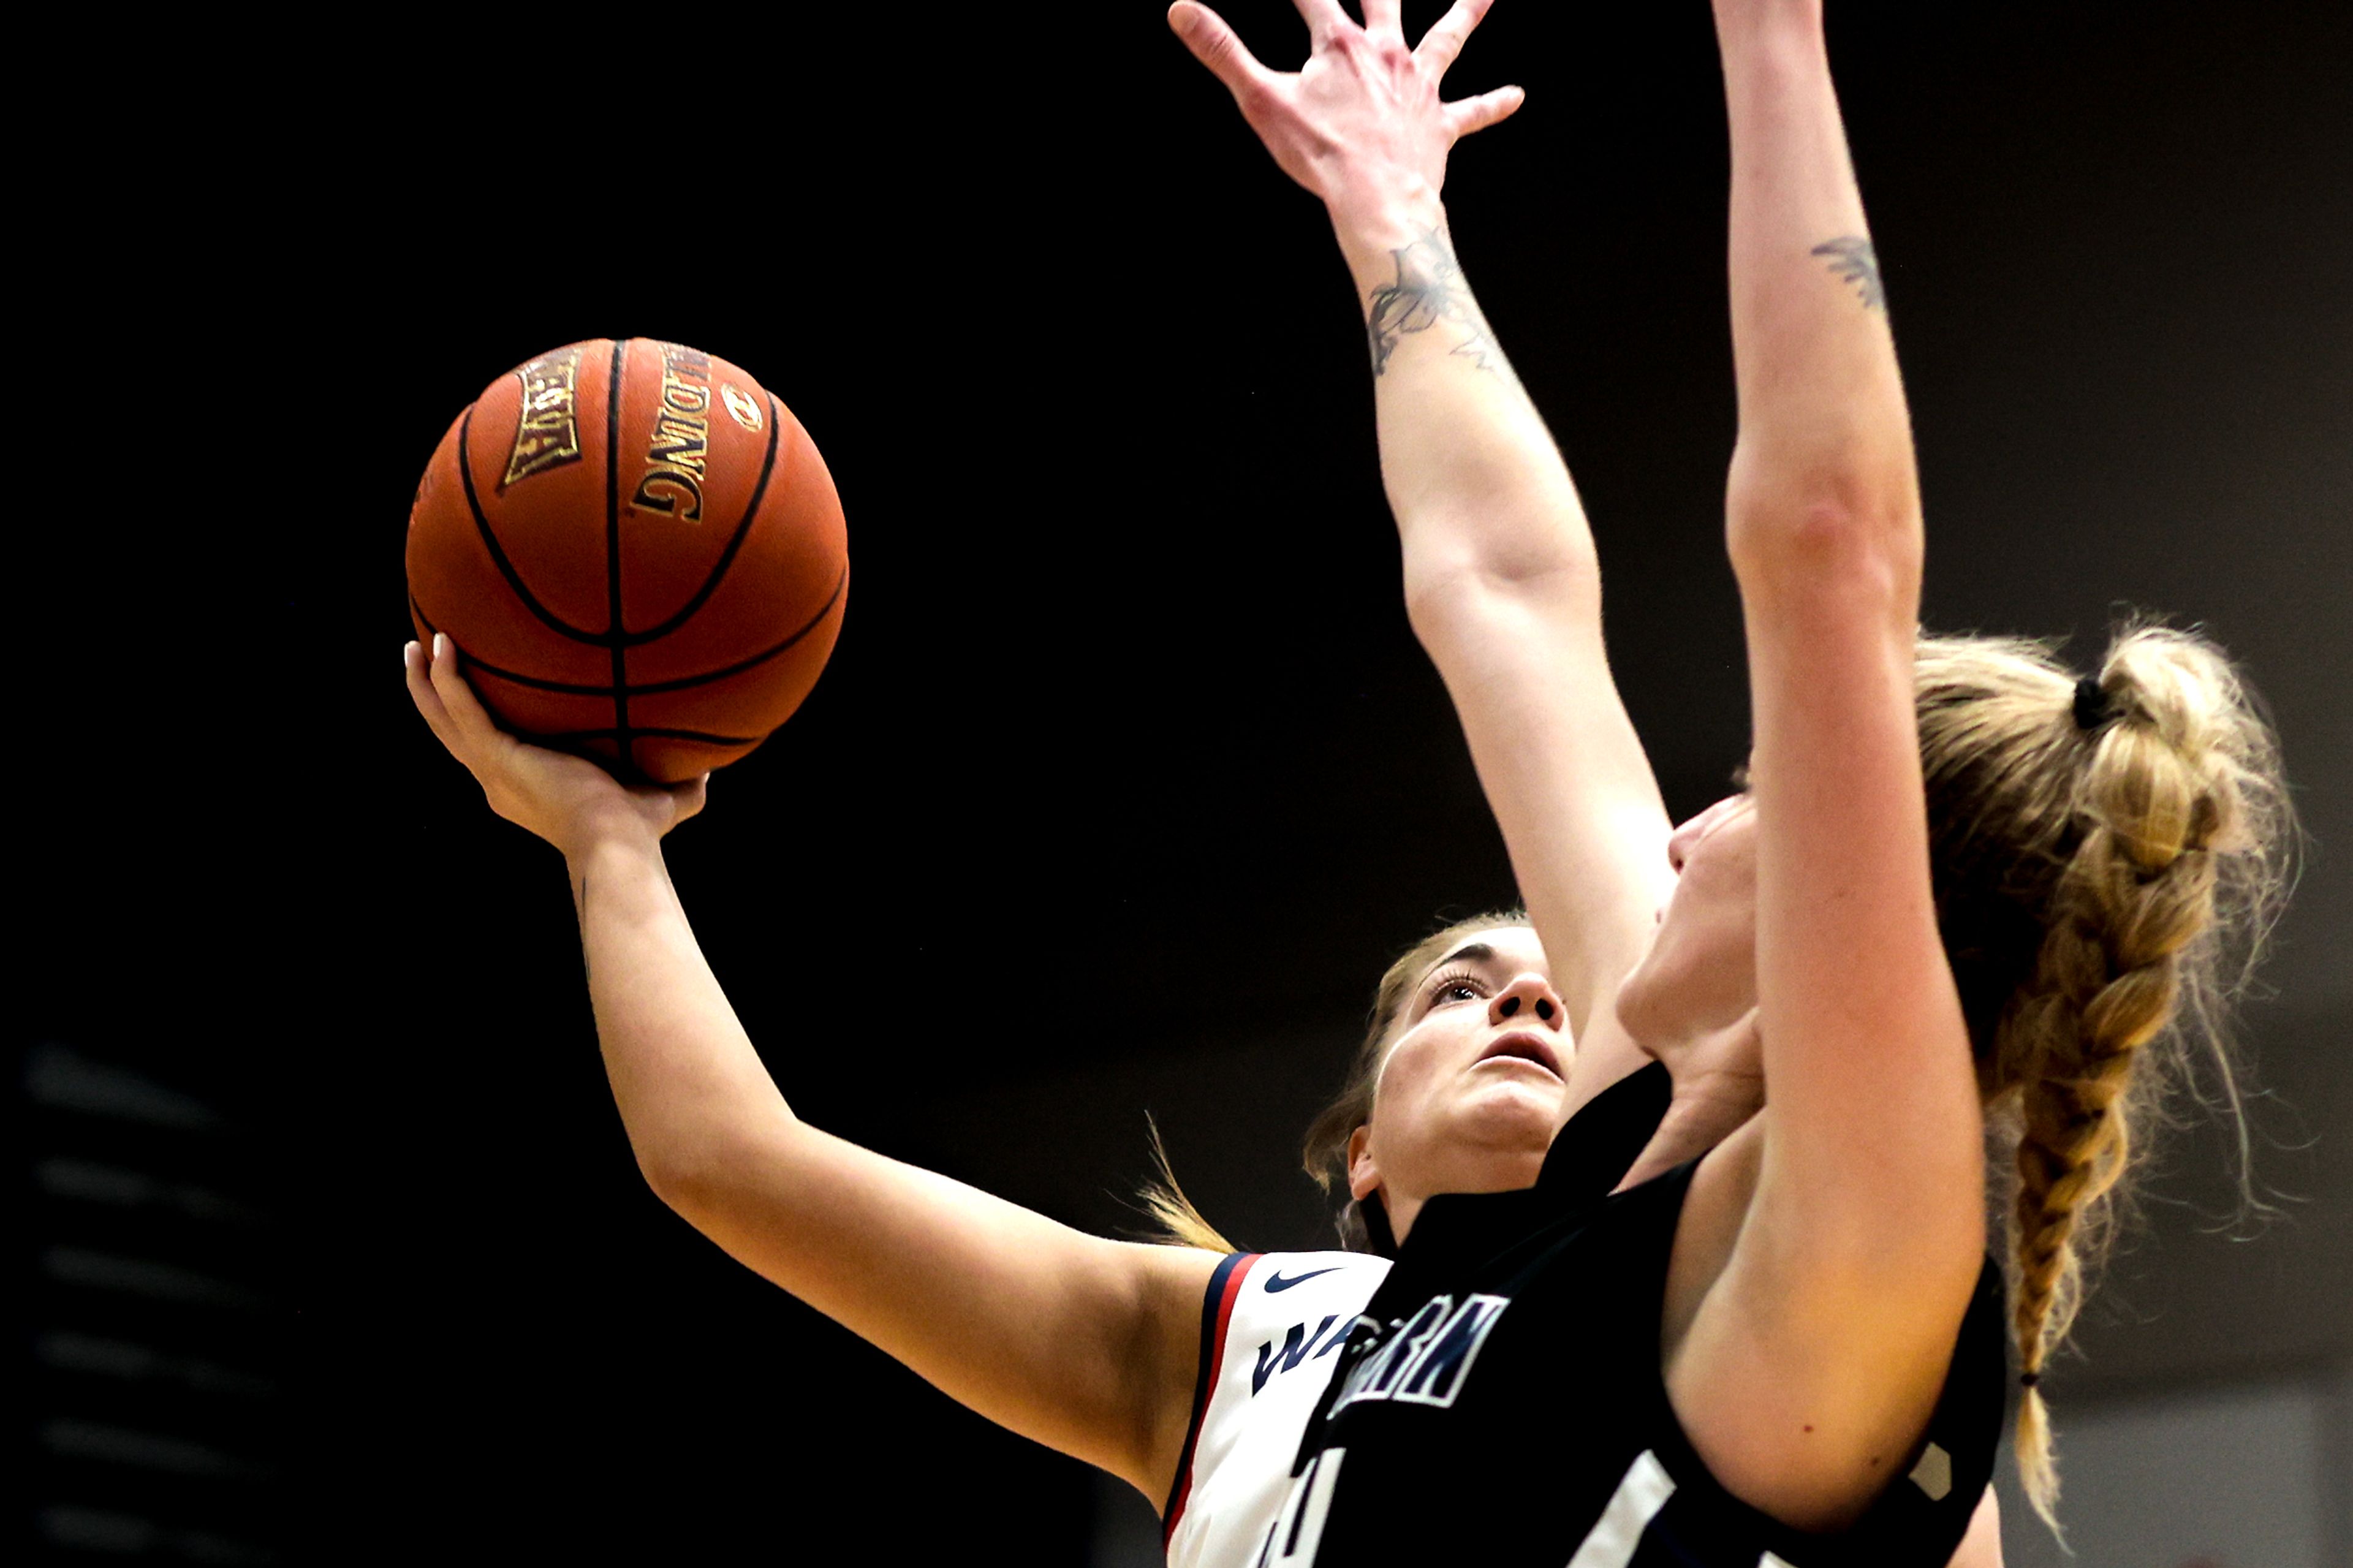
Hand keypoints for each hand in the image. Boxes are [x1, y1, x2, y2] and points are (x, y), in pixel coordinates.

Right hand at [404, 634, 706, 858]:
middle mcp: (499, 780)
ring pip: (443, 719)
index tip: (477, 692)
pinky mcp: (498, 755)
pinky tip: (441, 643)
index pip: (492, 749)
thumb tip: (712, 768)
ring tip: (415, 644)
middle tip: (421, 657)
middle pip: (452, 732)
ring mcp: (493, 769)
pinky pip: (461, 708)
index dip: (477, 721)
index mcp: (524, 789)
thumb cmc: (639, 831)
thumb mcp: (662, 800)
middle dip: (434, 695)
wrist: (618, 843)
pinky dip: (447, 678)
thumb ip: (683, 782)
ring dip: (426, 681)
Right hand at [1168, 0, 1521, 237]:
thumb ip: (1222, 51)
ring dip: (1467, 11)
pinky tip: (1516, 96)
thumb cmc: (1320, 154)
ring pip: (1445, 37)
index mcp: (1338, 45)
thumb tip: (1180, 9)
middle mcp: (1385, 53)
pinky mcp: (1439, 123)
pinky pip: (1471, 112)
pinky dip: (1492, 104)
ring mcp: (1417, 86)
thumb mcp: (1261, 100)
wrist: (1376, 201)